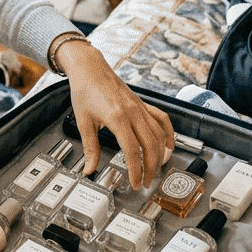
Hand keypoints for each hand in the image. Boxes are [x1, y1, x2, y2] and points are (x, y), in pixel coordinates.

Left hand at [56, 38, 172, 188]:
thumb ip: (90, 148)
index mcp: (117, 118)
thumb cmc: (84, 91)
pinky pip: (161, 119)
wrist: (89, 69)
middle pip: (150, 146)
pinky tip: (168, 146)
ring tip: (154, 169)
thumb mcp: (83, 122)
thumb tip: (89, 169)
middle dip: (150, 167)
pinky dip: (168, 133)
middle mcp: (133, 112)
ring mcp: (140, 107)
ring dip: (159, 155)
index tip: (135, 183)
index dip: (136, 170)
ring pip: (158, 135)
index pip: (132, 151)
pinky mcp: (142, 104)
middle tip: (145, 181)